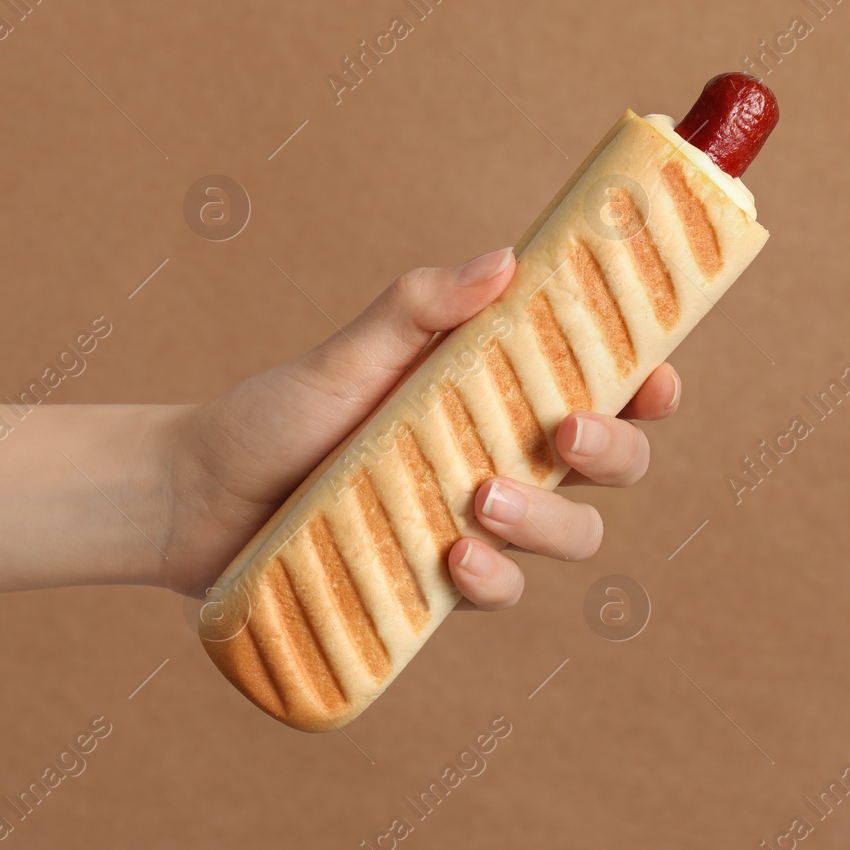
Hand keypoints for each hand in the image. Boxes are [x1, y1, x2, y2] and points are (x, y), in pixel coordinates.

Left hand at [152, 248, 681, 609]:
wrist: (196, 501)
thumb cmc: (274, 416)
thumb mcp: (346, 355)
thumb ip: (418, 307)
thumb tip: (504, 258)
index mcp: (494, 391)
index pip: (601, 385)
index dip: (647, 385)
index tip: (652, 375)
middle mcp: (500, 456)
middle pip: (609, 465)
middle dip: (611, 452)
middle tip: (565, 432)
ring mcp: (473, 523)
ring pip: (570, 535)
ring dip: (548, 522)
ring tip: (482, 497)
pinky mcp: (438, 583)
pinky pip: (500, 591)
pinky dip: (492, 580)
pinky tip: (452, 559)